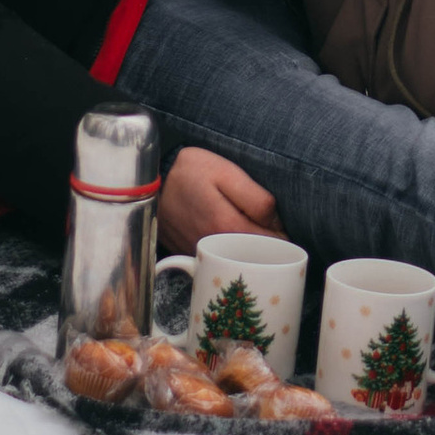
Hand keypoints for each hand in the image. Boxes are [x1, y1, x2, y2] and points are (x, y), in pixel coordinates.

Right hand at [159, 144, 277, 254]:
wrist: (150, 183)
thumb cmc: (191, 173)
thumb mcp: (227, 172)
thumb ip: (256, 198)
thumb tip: (277, 224)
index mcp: (228, 227)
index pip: (272, 244)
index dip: (283, 236)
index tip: (284, 227)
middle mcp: (216, 247)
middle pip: (257, 257)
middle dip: (271, 248)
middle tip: (273, 230)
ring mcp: (203, 255)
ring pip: (239, 261)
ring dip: (251, 252)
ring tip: (254, 232)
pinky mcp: (193, 256)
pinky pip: (220, 260)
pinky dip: (231, 253)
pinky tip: (231, 237)